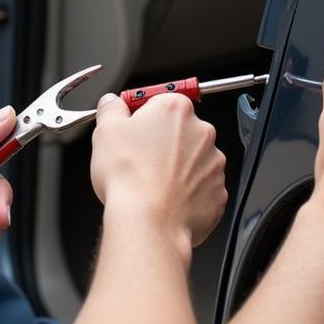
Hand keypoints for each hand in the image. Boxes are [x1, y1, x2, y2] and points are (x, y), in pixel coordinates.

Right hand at [91, 93, 225, 249]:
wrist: (149, 222)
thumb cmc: (130, 177)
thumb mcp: (105, 131)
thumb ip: (111, 109)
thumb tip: (111, 103)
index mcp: (176, 109)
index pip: (159, 101)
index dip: (142, 116)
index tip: (132, 128)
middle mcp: (201, 132)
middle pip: (178, 130)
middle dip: (161, 141)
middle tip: (138, 158)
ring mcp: (213, 164)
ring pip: (191, 159)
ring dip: (175, 166)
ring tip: (151, 182)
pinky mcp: (217, 192)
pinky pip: (201, 187)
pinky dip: (186, 191)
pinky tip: (165, 198)